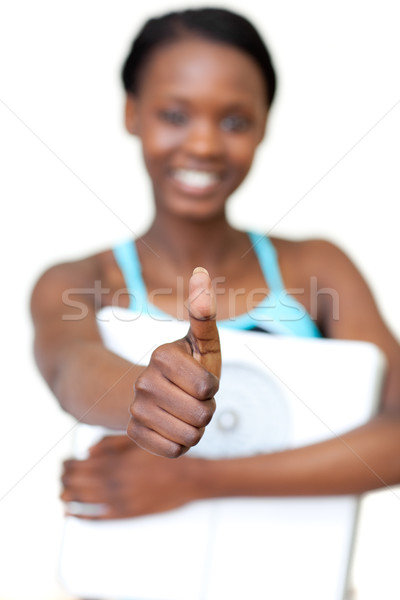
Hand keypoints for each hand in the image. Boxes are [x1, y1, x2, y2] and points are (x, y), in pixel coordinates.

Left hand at [61, 435, 196, 518]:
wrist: (187, 478)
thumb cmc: (163, 457)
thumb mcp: (138, 440)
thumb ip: (111, 442)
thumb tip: (87, 451)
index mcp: (115, 461)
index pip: (80, 465)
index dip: (68, 465)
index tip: (64, 463)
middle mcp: (114, 481)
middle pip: (77, 482)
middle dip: (65, 480)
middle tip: (61, 477)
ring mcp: (119, 499)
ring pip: (84, 499)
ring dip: (69, 497)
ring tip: (62, 494)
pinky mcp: (127, 514)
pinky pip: (98, 517)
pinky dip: (82, 516)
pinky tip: (71, 513)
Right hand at [127, 267, 220, 457]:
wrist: (156, 394)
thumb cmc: (189, 365)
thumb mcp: (201, 341)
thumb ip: (203, 312)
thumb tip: (201, 272)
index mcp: (161, 355)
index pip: (206, 387)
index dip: (211, 387)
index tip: (202, 379)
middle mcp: (143, 382)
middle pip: (201, 415)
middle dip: (206, 410)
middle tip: (195, 399)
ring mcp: (135, 410)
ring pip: (190, 436)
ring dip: (195, 428)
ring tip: (185, 412)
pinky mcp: (134, 434)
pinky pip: (174, 451)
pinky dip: (181, 444)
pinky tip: (173, 428)